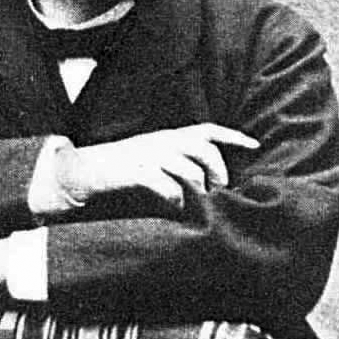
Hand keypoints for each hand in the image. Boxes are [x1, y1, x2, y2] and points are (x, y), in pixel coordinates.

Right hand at [66, 124, 258, 204]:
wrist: (84, 170)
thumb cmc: (122, 169)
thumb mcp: (152, 157)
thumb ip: (177, 161)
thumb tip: (207, 179)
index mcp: (167, 136)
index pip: (206, 130)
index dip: (232, 136)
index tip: (254, 145)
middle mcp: (161, 141)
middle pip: (203, 149)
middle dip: (217, 171)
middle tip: (217, 190)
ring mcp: (149, 156)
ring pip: (189, 169)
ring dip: (198, 190)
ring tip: (198, 204)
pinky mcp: (137, 172)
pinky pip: (168, 186)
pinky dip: (176, 200)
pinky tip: (175, 208)